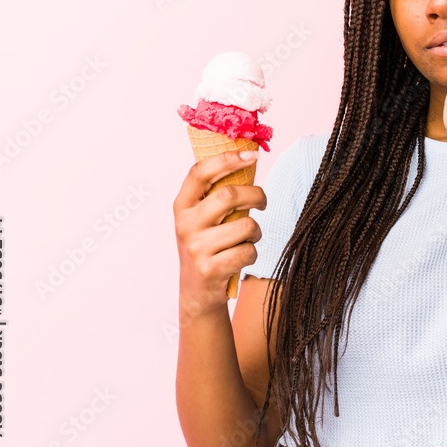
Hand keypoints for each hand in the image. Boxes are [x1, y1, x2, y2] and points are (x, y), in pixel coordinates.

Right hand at [173, 151, 266, 313]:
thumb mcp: (202, 218)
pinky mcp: (210, 269)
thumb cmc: (207, 245)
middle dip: (256, 195)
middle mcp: (185, 224)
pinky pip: (248, 251)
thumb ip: (216, 194)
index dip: (226, 159)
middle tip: (263, 202)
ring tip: (247, 238)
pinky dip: (253, 253)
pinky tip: (241, 257)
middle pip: (229, 195)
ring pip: (246, 226)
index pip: (200, 172)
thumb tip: (248, 158)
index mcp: (182, 206)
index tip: (251, 154)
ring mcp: (196, 248)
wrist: (197, 292)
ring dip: (256, 232)